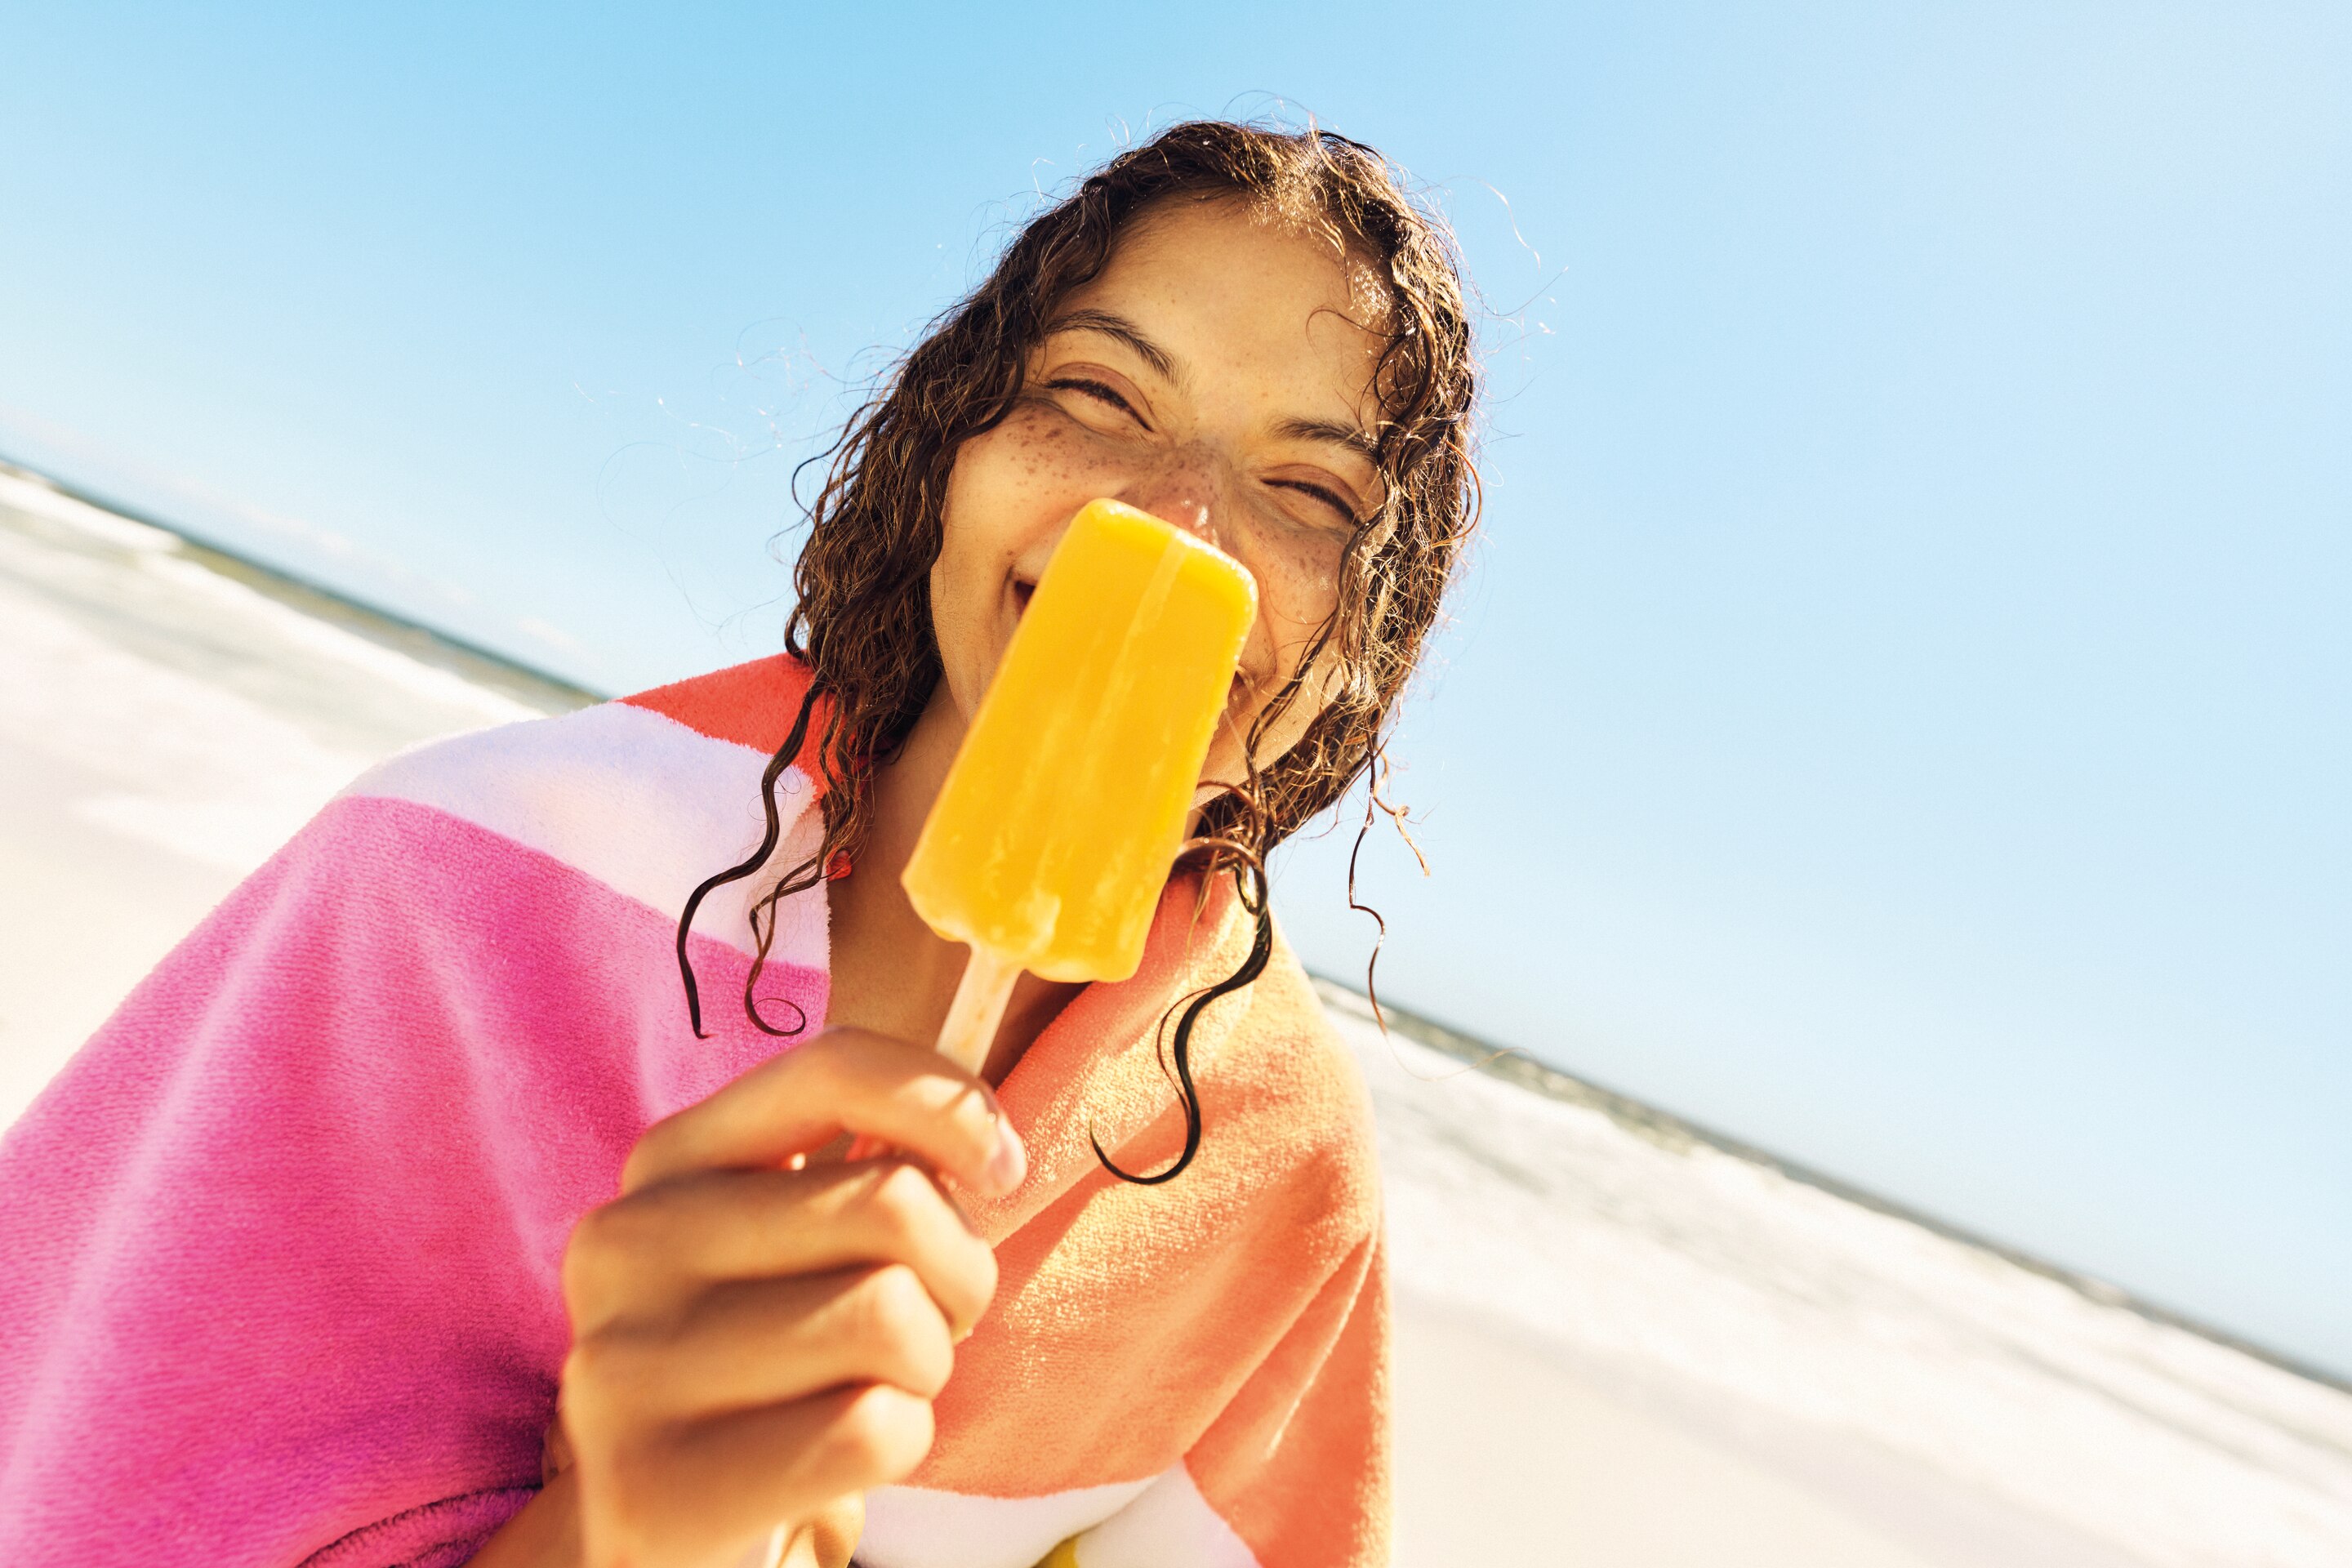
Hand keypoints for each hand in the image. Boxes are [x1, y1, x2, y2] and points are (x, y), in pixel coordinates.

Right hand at [476, 1027, 1022, 1567]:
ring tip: (872, 1392)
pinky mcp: (654, 1485)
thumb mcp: (808, 1247)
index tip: (1001, 1169)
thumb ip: (875, 1165)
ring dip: (925, 1367)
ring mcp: (623, 1367)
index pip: (831, 1068)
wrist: (674, 1539)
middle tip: (924, 1329)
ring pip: (890, 1315)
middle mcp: (625, 1244)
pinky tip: (838, 1465)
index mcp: (665, 1165)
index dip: (950, 1105)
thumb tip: (986, 1140)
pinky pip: (871, 1428)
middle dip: (955, 1273)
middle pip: (891, 1202)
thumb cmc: (778, 1374)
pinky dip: (898, 1447)